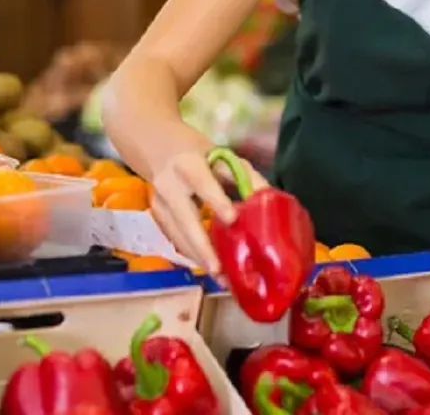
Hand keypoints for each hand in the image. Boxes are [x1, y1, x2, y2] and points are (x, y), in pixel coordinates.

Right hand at [150, 149, 268, 274]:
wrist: (162, 151)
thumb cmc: (203, 156)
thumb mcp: (226, 159)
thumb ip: (247, 179)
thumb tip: (272, 204)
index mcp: (189, 164)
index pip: (202, 182)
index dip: (216, 200)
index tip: (232, 219)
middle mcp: (169, 184)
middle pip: (184, 217)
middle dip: (201, 245)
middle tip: (218, 269)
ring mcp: (159, 203)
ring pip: (177, 235)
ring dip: (198, 257)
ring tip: (220, 278)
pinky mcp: (157, 217)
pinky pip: (175, 240)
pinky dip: (192, 255)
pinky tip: (210, 267)